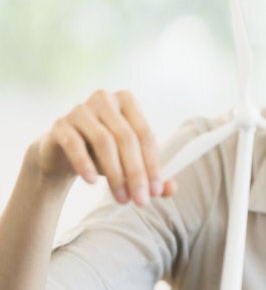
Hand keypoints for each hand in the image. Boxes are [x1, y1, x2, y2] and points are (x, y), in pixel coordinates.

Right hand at [34, 89, 175, 205]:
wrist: (61, 153)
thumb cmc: (102, 154)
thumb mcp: (129, 163)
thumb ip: (151, 174)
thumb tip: (171, 188)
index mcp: (128, 101)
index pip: (146, 134)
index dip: (153, 164)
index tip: (156, 191)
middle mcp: (105, 99)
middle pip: (127, 138)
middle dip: (136, 173)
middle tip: (140, 200)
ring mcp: (81, 109)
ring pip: (104, 141)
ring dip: (115, 174)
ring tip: (121, 198)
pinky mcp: (61, 124)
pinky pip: (75, 144)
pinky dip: (85, 164)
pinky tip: (92, 182)